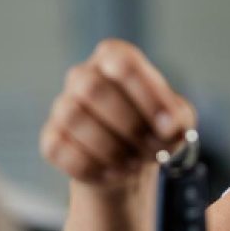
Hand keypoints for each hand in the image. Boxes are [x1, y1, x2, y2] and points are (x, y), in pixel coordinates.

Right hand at [40, 39, 195, 183]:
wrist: (129, 162)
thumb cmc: (154, 129)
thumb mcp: (177, 120)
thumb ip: (178, 118)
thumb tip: (169, 127)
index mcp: (114, 57)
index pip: (124, 64)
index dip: (148, 96)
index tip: (168, 127)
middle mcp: (82, 75)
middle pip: (93, 89)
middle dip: (128, 126)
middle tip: (151, 149)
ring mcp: (62, 106)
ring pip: (74, 119)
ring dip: (111, 148)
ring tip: (134, 163)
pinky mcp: (51, 139)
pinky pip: (59, 150)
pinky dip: (90, 167)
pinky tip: (112, 173)